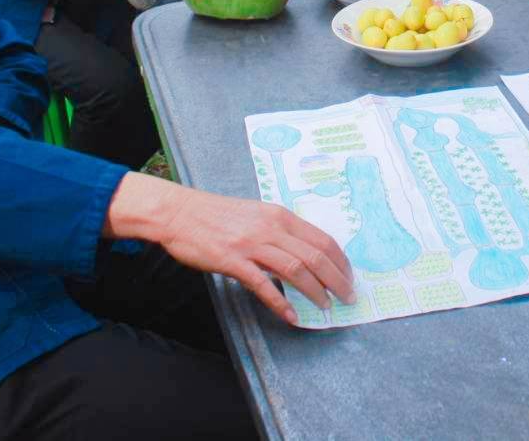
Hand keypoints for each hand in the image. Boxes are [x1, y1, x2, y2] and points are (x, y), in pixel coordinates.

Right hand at [108, 174, 354, 325]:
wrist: (180, 213)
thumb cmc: (218, 215)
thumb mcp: (256, 215)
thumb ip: (280, 231)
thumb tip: (304, 253)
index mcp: (280, 216)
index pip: (322, 239)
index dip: (340, 261)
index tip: (348, 277)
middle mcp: (271, 228)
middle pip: (315, 256)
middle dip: (337, 280)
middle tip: (348, 298)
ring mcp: (251, 244)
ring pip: (295, 269)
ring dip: (316, 292)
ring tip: (326, 308)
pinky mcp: (232, 260)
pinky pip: (262, 284)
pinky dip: (280, 302)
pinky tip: (291, 316)